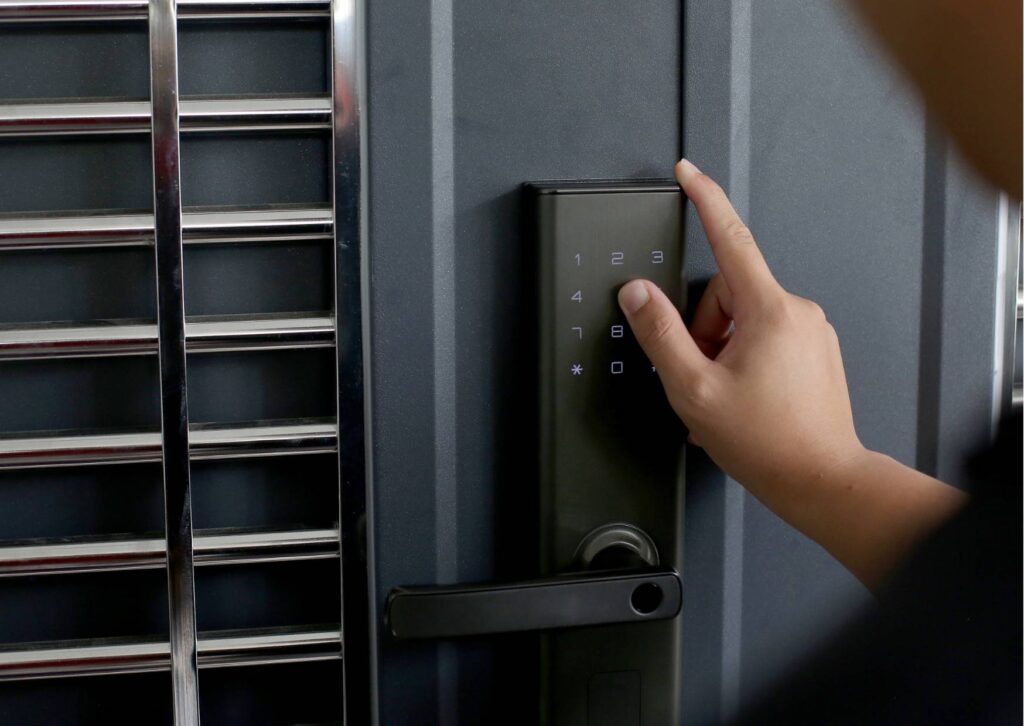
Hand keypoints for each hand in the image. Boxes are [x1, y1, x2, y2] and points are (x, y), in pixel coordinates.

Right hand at [619, 159, 864, 501]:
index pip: (730, 239)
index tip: (688, 172)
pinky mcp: (816, 352)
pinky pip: (766, 339)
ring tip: (726, 395)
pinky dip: (744, 362)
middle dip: (704, 330)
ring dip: (723, 351)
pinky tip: (743, 399)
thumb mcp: (694, 389)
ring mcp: (810, 333)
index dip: (705, 200)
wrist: (822, 481)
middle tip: (703, 375)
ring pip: (744, 320)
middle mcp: (797, 313)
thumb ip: (660, 334)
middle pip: (726, 295)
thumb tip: (638, 294)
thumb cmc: (768, 443)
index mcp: (769, 311)